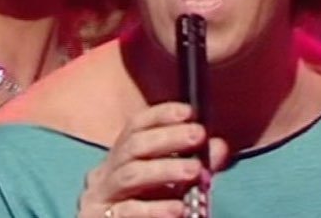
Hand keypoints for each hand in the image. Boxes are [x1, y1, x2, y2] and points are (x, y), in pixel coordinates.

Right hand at [77, 102, 227, 217]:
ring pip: (131, 174)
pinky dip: (154, 210)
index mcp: (124, 152)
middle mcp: (109, 168)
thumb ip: (195, 163)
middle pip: (135, 144)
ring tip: (195, 171)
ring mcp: (101, 194)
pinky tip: (177, 209)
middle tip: (199, 135)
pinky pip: (127, 211)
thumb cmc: (147, 201)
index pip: (138, 124)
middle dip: (169, 137)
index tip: (190, 112)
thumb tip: (219, 147)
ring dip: (165, 169)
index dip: (163, 114)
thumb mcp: (172, 179)